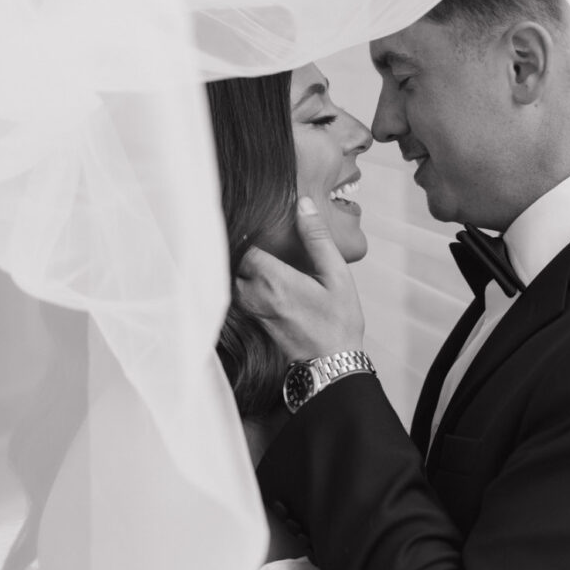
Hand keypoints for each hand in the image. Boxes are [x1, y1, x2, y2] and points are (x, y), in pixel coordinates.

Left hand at [236, 197, 364, 362]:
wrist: (332, 365)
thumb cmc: (338, 323)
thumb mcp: (337, 275)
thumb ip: (317, 239)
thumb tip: (302, 204)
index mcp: (274, 280)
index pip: (244, 243)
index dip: (251, 230)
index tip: (262, 222)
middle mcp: (255, 295)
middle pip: (232, 260)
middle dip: (243, 246)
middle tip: (257, 233)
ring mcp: (251, 310)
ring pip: (231, 278)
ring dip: (241, 264)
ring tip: (259, 252)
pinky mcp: (253, 320)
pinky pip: (238, 294)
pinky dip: (244, 281)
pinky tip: (261, 275)